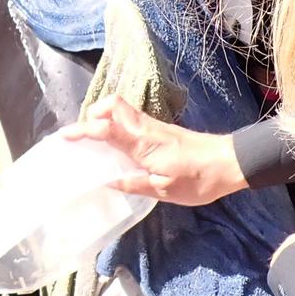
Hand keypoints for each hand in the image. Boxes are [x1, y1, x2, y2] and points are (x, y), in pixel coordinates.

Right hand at [62, 96, 244, 206]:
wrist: (230, 163)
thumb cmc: (199, 179)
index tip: (65, 136)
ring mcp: (154, 126)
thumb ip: (135, 183)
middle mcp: (145, 128)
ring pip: (121, 110)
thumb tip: (107, 180)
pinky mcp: (161, 130)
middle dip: (92, 114)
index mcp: (143, 143)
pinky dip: (116, 125)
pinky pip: (131, 120)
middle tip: (81, 137)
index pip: (105, 128)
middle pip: (112, 105)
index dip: (83, 130)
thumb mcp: (165, 190)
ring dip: (103, 118)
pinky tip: (117, 146)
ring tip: (93, 142)